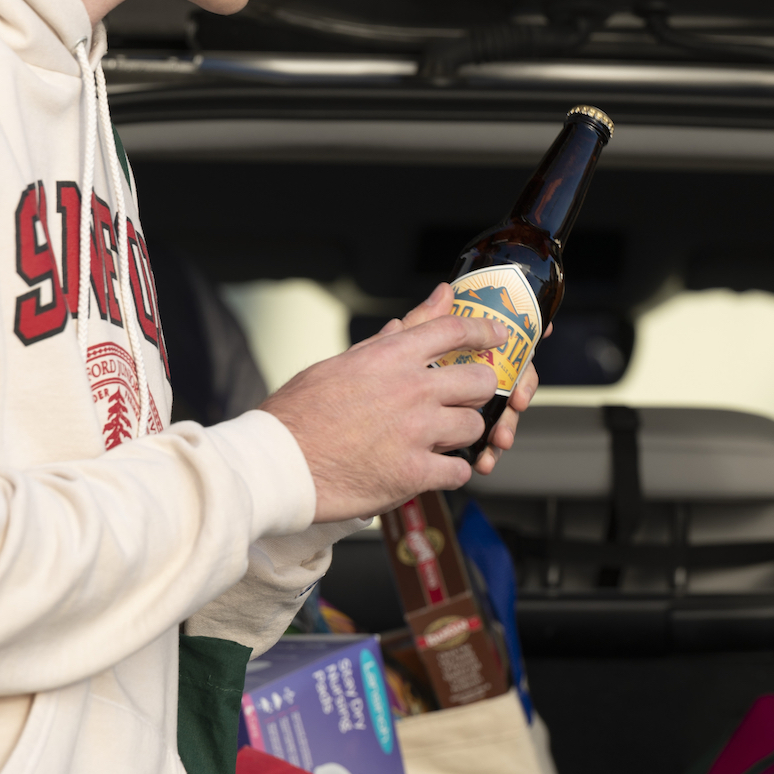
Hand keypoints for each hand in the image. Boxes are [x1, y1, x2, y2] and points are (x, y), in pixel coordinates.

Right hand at [260, 284, 503, 521]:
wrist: (275, 464)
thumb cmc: (298, 413)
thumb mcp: (342, 363)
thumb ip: (393, 338)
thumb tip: (434, 300)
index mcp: (390, 357)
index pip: (454, 330)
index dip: (484, 331)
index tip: (498, 336)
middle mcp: (410, 390)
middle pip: (480, 382)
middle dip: (478, 392)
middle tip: (464, 401)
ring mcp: (415, 432)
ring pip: (473, 427)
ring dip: (461, 434)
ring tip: (437, 440)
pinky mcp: (413, 473)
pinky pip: (458, 470)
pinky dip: (450, 472)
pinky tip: (431, 469)